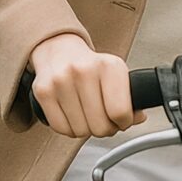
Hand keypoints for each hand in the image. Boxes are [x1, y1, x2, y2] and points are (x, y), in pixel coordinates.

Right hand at [26, 33, 147, 138]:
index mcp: (109, 66)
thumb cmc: (91, 66)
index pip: (120, 112)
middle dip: (105, 129)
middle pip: (100, 126)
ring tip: (87, 115)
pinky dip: (69, 128)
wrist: (59, 50)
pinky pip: (61, 129)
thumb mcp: (116, 74)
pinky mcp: (43, 91)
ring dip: (86, 129)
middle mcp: (84, 71)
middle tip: (103, 120)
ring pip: (80, 131)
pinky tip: (72, 115)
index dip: (123, 123)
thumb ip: (130, 98)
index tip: (121, 120)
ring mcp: (61, 81)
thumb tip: (138, 118)